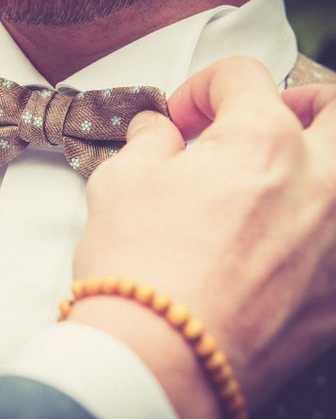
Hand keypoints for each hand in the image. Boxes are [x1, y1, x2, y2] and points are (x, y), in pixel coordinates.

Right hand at [70, 57, 335, 417]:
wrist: (158, 358)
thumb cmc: (137, 265)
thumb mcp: (122, 182)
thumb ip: (148, 142)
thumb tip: (156, 129)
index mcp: (262, 141)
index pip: (244, 78)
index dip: (203, 88)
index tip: (181, 118)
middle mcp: (319, 182)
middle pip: (334, 109)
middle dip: (297, 102)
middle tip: (259, 121)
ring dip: (312, 164)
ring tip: (271, 182)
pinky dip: (313, 227)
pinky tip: (273, 244)